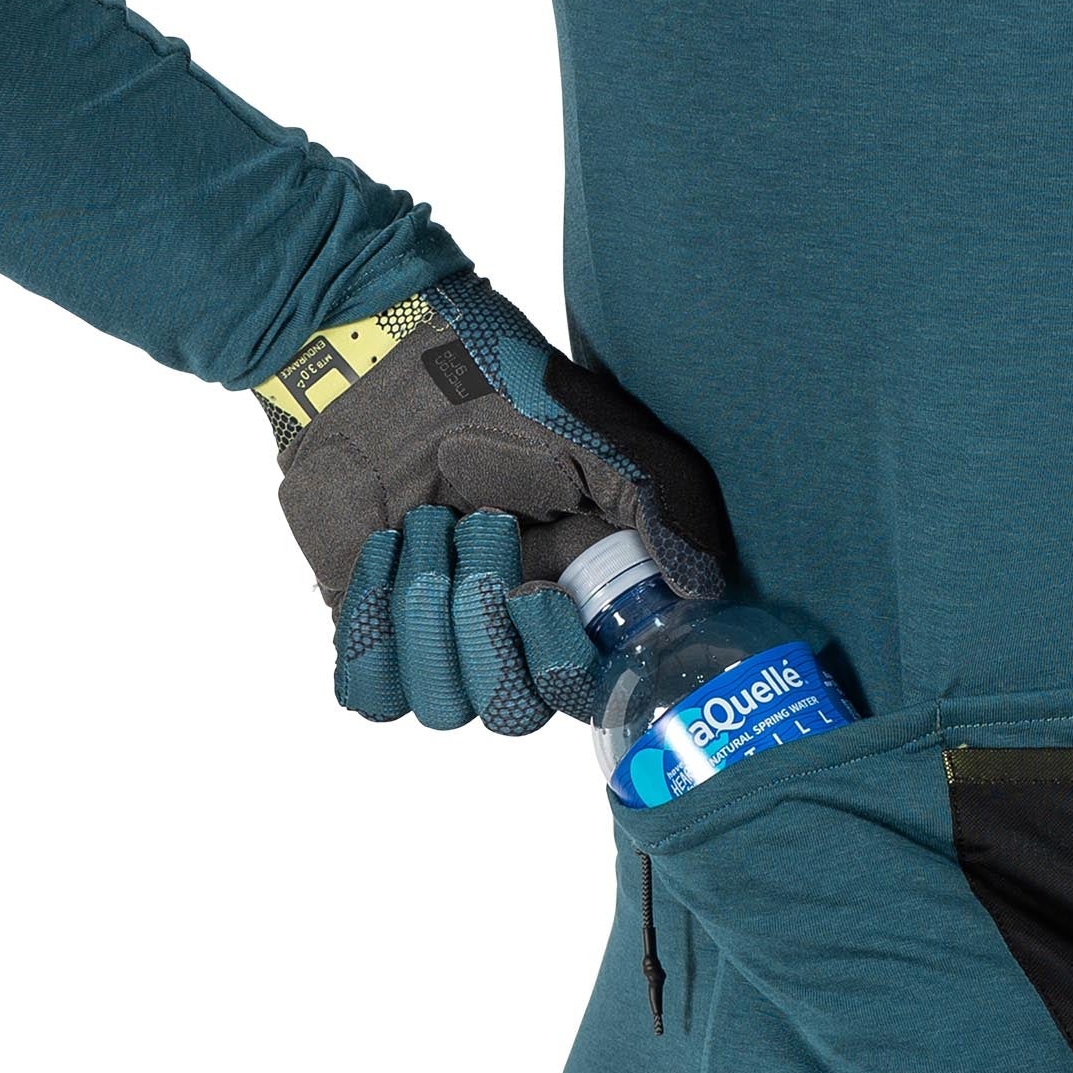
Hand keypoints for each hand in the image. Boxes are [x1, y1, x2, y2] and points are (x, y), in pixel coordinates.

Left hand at [258, 270, 728, 731]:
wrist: (382, 360)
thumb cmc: (495, 391)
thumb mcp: (598, 436)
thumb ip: (661, 509)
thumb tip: (703, 590)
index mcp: (576, 599)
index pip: (580, 693)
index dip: (558, 664)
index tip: (534, 592)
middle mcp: (509, 633)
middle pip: (507, 712)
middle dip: (483, 631)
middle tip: (477, 533)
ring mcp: (437, 637)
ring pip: (438, 704)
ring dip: (425, 606)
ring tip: (425, 523)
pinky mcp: (370, 630)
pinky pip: (370, 691)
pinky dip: (372, 620)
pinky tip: (382, 547)